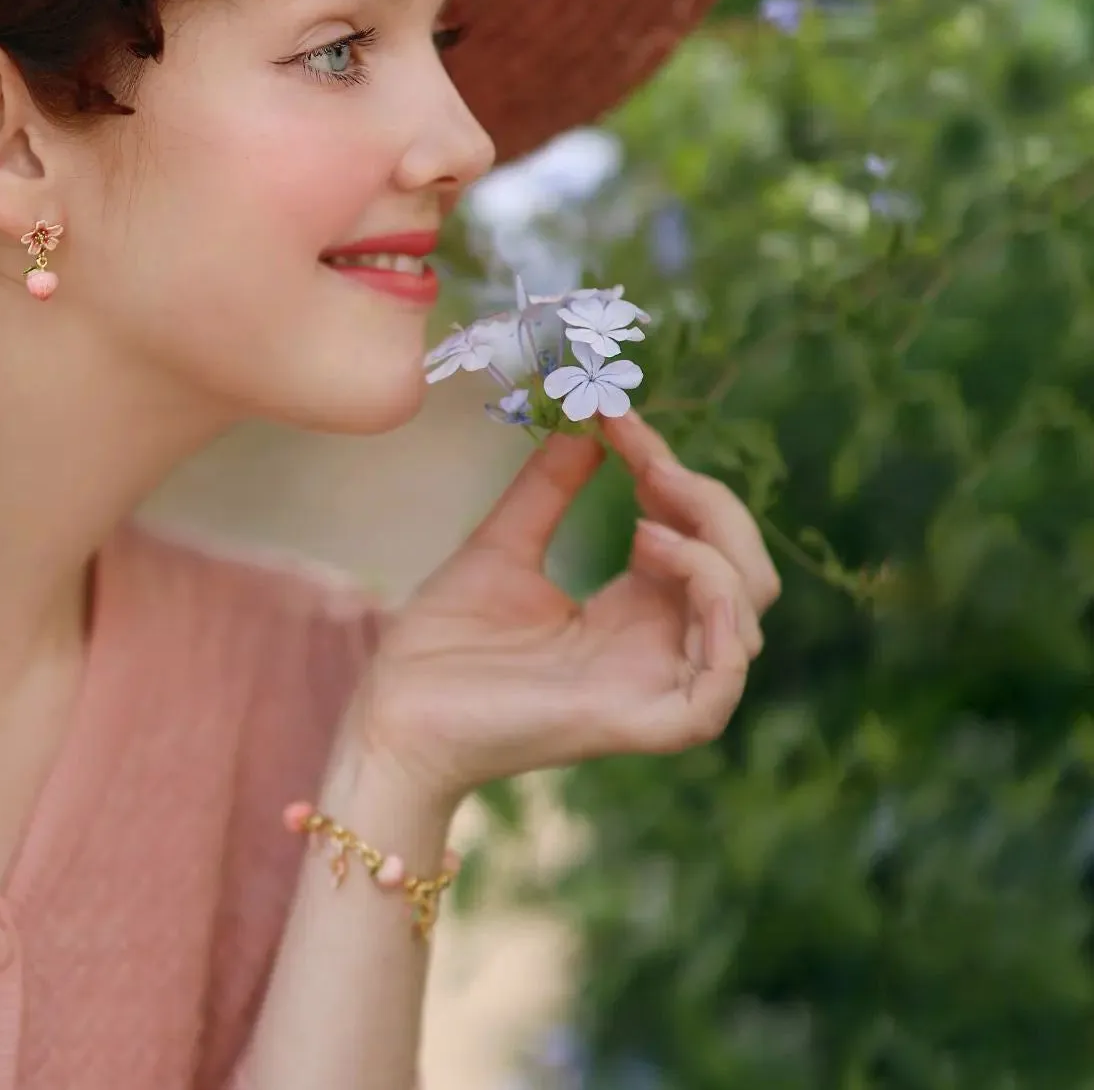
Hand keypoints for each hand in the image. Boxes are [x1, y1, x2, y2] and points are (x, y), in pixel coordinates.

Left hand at [351, 411, 781, 805]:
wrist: (395, 713)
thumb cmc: (443, 643)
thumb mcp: (502, 546)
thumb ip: (547, 490)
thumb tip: (586, 426)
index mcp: (633, 612)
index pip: (694, 535)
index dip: (671, 470)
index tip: (619, 417)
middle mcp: (657, 649)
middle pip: (745, 573)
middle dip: (712, 505)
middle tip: (651, 465)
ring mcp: (654, 689)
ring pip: (746, 620)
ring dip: (714, 553)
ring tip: (644, 526)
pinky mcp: (642, 724)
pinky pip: (720, 683)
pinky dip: (718, 616)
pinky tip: (671, 565)